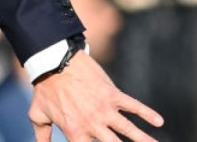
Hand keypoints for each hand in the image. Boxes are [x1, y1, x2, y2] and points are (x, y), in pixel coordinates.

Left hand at [29, 51, 162, 140]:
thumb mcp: (38, 114)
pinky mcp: (112, 94)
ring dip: (143, 139)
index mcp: (74, 131)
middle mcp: (92, 123)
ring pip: (128, 129)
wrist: (54, 62)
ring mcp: (104, 109)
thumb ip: (42, 135)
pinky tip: (159, 121)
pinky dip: (147, 113)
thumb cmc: (45, 90)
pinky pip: (133, 105)